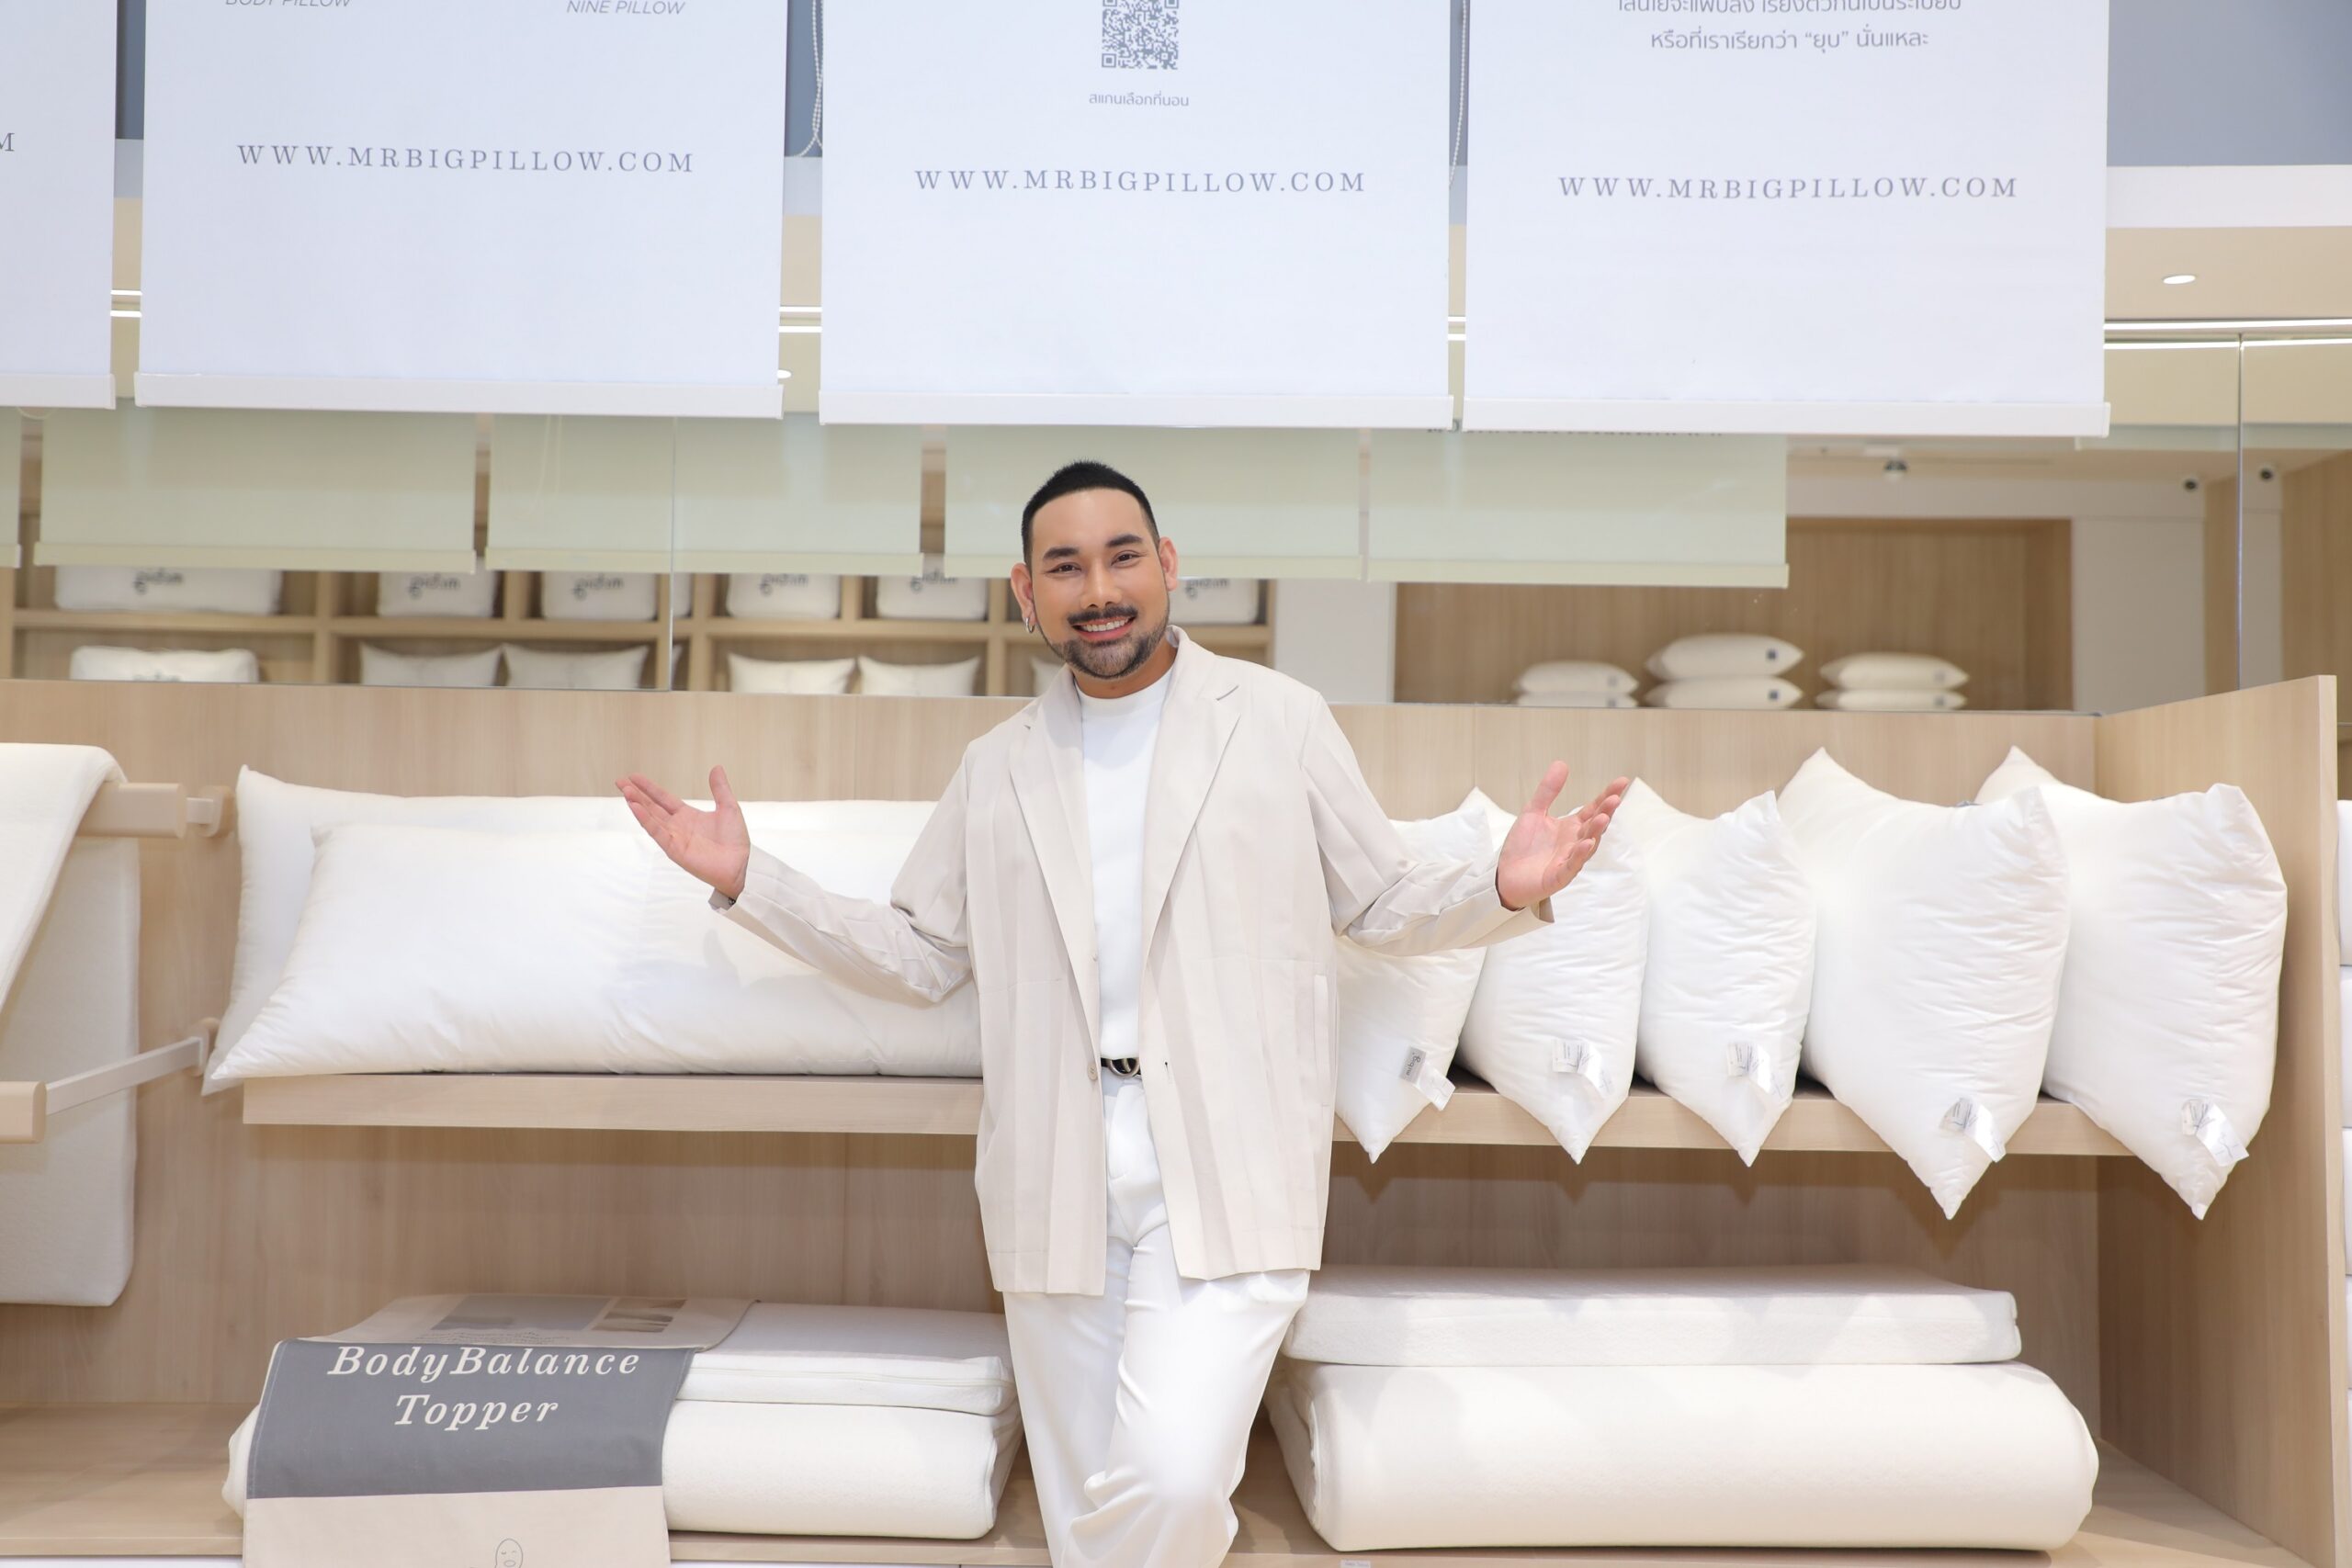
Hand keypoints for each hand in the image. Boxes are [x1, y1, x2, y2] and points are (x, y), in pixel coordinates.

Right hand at [617, 765, 751, 900]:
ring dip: (637, 805)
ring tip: (626, 792)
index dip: (649, 788)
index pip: (663, 798)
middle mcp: (677, 826)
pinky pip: (657, 833)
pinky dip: (646, 820)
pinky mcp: (674, 850)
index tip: (634, 777)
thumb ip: (720, 788)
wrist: (740, 864)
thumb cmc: (735, 840)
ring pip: (651, 818)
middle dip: (636, 794)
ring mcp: (674, 838)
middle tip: (620, 782)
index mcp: (687, 815)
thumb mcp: (728, 808)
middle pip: (652, 807)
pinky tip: (636, 808)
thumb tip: (716, 767)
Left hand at [1496, 763, 1629, 911]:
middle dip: (1605, 812)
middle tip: (1615, 798)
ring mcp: (1569, 860)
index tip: (1622, 781)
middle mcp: (1574, 842)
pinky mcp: (1558, 876)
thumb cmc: (1522, 847)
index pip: (1593, 809)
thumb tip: (1562, 763)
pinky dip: (1580, 855)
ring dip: (1596, 832)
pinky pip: (1572, 865)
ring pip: (1587, 845)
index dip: (1606, 796)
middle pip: (1594, 825)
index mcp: (1571, 827)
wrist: (1504, 876)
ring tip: (1603, 817)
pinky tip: (1586, 843)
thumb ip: (1547, 791)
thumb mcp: (1533, 812)